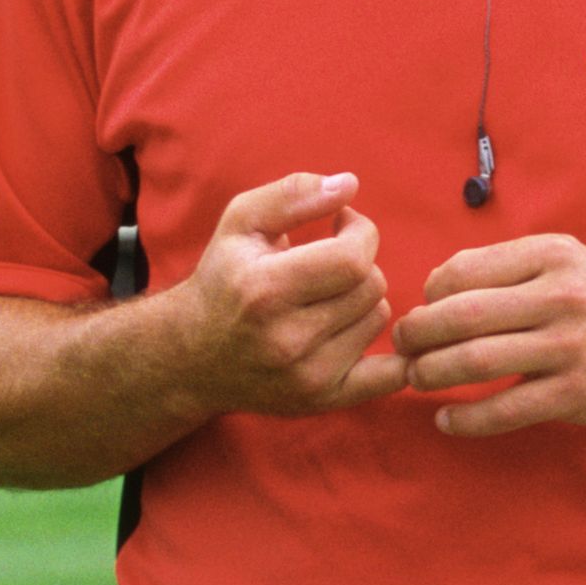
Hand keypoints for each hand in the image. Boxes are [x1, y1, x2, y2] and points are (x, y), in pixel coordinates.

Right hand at [172, 173, 408, 417]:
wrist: (191, 356)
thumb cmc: (222, 279)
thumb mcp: (240, 222)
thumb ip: (292, 194)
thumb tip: (350, 184)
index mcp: (265, 290)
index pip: (354, 259)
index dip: (360, 232)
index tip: (342, 226)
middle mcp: (287, 340)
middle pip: (371, 286)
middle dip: (358, 265)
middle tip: (328, 264)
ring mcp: (308, 377)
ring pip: (378, 318)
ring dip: (361, 301)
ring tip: (326, 297)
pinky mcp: (323, 400)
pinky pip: (391, 373)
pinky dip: (394, 351)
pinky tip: (365, 331)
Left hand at [390, 237, 585, 437]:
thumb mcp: (566, 260)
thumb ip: (507, 267)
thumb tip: (434, 287)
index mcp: (550, 256)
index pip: (463, 271)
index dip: (428, 295)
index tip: (422, 311)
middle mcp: (560, 297)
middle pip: (460, 315)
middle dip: (416, 335)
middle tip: (402, 348)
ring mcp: (569, 348)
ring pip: (475, 362)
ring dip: (430, 374)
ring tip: (417, 379)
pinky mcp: (575, 394)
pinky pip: (504, 410)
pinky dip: (465, 419)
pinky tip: (446, 420)